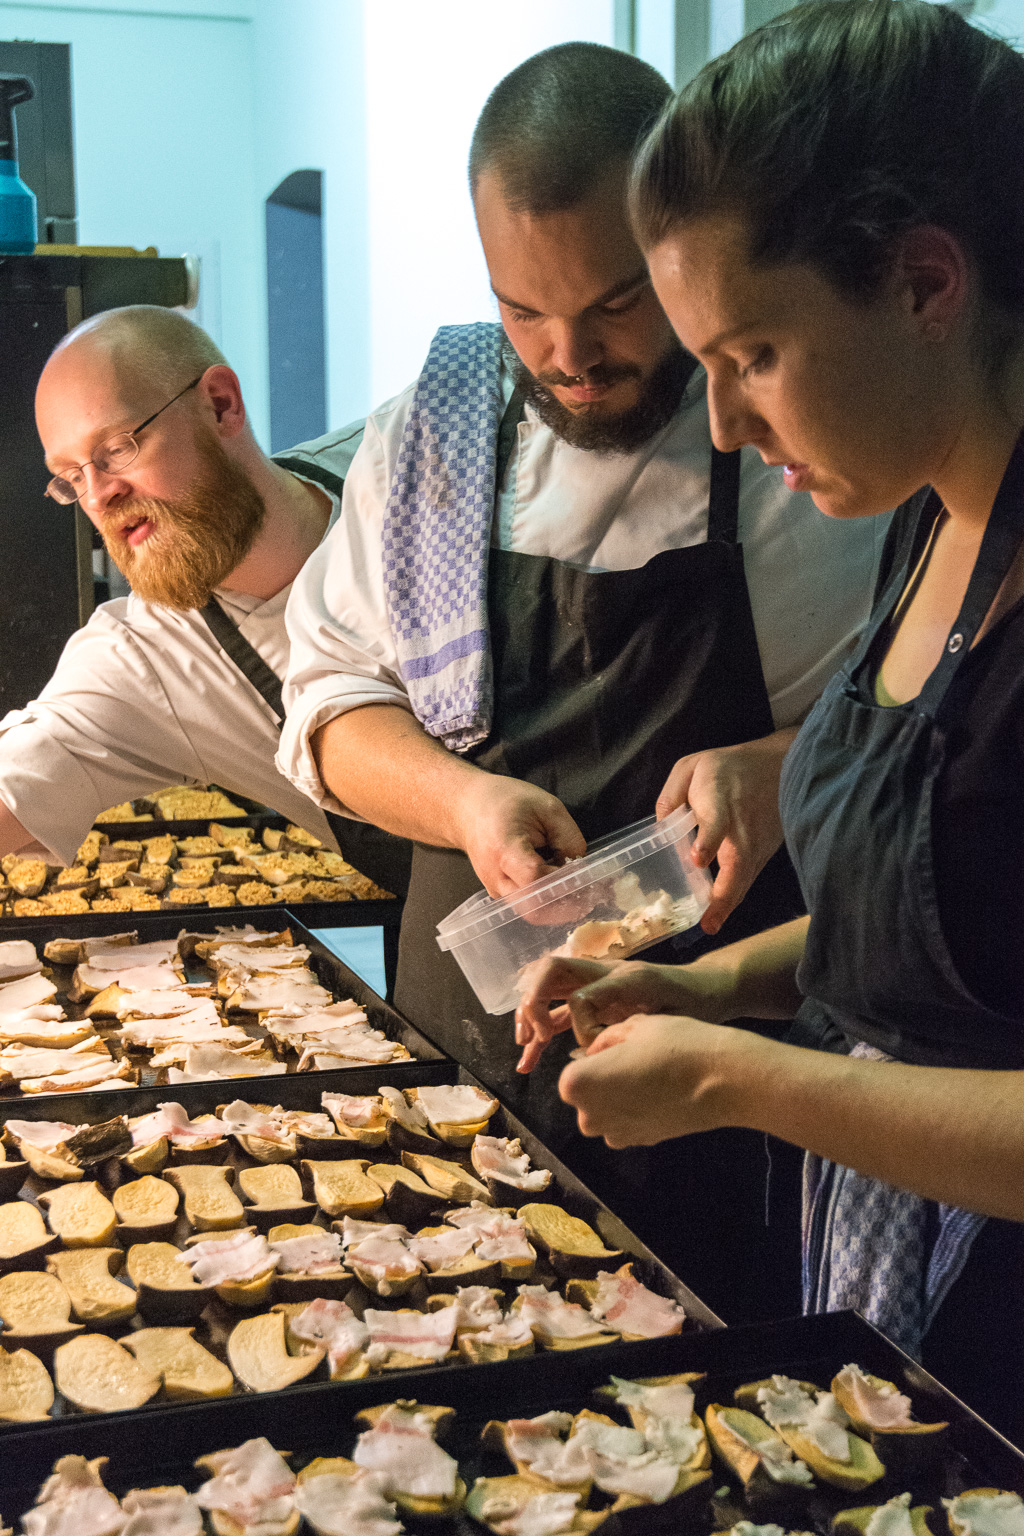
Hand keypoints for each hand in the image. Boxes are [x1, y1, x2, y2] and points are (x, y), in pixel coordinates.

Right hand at [459, 775, 585, 897]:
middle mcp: (495, 875)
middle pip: (534, 907)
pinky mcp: (498, 893)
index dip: (563, 881)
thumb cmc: (505, 801)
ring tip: (578, 890)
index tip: (585, 876)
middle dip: (566, 905)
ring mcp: (494, 888)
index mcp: (504, 848)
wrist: (468, 807)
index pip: (535, 877)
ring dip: (559, 906)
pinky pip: (527, 905)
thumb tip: (579, 868)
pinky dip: (548, 902)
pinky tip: (561, 887)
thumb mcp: (548, 807)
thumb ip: (569, 838)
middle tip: (591, 895)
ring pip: (532, 912)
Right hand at [514, 954, 731, 1073]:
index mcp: (623, 976)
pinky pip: (558, 1013)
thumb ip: (636, 1024)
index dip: (579, 1025)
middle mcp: (602, 974)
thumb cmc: (696, 1003)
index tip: (593, 1050)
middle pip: (550, 971)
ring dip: (529, 1016)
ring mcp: (595, 987)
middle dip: (532, 1001)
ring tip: (524, 1048)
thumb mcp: (673, 1015)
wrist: (709, 991)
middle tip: (532, 1037)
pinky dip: (541, 1033)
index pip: (580, 994)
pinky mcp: (593, 1004)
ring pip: (548, 991)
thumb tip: (593, 1047)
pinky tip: (530, 1059)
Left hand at [558, 1012, 747, 1146]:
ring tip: (652, 1076)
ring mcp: (615, 1135)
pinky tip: (662, 1094)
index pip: (572, 1073)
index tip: (621, 1050)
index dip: (596, 1058)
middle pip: (586, 1095)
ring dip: (619, 1097)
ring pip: (605, 1111)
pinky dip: (636, 1112)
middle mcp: (589, 1117)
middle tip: (637, 1061)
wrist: (722, 1079)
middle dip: (603, 1080)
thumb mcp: (633, 1026)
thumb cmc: (674, 1044)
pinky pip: (626, 1124)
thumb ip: (605, 1040)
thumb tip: (596, 1052)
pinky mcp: (640, 1143)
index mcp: (577, 1084)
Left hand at [657, 727, 796, 935]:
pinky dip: (736, 896)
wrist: (783, 766)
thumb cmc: (732, 767)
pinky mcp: (764, 851)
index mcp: (720, 802)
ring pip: (745, 878)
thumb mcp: (693, 766)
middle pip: (737, 863)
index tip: (697, 859)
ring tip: (711, 925)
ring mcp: (756, 843)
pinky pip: (748, 877)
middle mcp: (741, 828)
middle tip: (708, 921)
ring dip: (729, 903)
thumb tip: (661, 827)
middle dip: (723, 893)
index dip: (708, 841)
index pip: (716, 823)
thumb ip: (671, 795)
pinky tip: (720, 913)